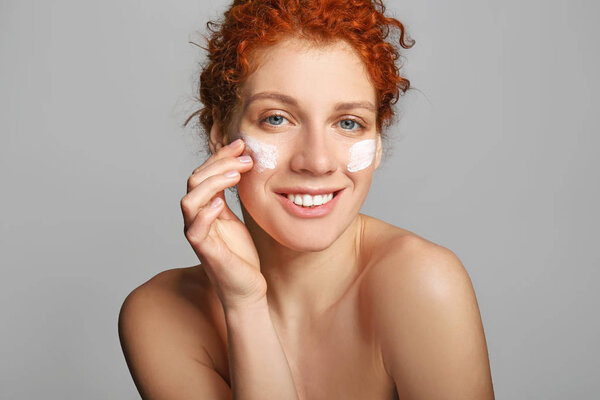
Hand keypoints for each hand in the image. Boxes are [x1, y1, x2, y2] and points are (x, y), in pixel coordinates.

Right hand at [180, 139, 265, 309]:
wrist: (246, 288)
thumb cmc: (241, 255)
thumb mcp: (236, 218)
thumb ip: (230, 196)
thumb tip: (239, 164)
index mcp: (204, 208)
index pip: (204, 173)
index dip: (221, 156)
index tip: (243, 144)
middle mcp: (196, 218)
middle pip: (195, 181)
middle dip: (220, 164)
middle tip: (246, 158)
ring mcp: (198, 234)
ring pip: (189, 200)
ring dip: (213, 183)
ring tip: (237, 175)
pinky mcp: (204, 251)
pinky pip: (195, 230)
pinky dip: (205, 214)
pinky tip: (221, 204)